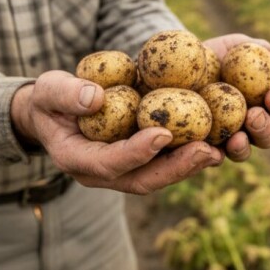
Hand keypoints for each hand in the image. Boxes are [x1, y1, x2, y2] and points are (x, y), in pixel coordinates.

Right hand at [11, 71, 223, 194]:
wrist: (52, 111)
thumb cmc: (49, 98)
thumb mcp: (49, 90)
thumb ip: (66, 94)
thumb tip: (95, 98)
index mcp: (77, 159)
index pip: (109, 162)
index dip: (136, 152)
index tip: (162, 134)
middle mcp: (102, 173)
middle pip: (142, 179)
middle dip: (175, 168)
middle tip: (205, 151)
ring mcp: (122, 171)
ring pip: (159, 175)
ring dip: (189, 165)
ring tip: (220, 149)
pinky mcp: (138, 162)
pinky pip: (165, 162)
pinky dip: (189, 153)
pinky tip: (215, 139)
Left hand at [202, 33, 269, 161]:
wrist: (176, 65)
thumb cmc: (212, 55)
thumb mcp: (232, 47)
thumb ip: (258, 49)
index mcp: (263, 103)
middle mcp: (249, 126)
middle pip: (267, 136)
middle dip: (265, 128)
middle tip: (254, 115)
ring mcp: (227, 140)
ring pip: (243, 151)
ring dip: (243, 147)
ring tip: (236, 138)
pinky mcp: (203, 149)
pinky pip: (210, 157)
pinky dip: (213, 155)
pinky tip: (209, 149)